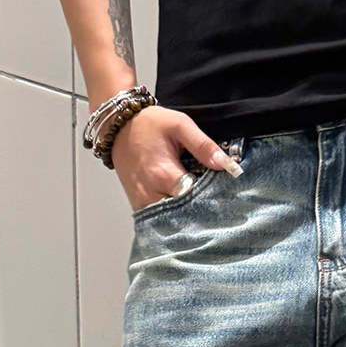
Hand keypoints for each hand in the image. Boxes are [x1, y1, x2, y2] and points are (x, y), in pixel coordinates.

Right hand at [106, 104, 242, 212]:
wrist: (117, 127)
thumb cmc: (148, 124)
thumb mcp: (180, 125)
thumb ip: (204, 146)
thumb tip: (228, 165)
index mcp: (164, 174)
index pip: (196, 198)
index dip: (212, 198)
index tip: (223, 194)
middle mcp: (151, 193)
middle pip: (185, 214)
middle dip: (201, 210)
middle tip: (214, 203)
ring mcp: (143, 202)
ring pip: (172, 221)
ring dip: (187, 215)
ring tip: (198, 205)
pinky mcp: (138, 206)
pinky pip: (159, 220)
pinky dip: (173, 217)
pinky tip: (183, 208)